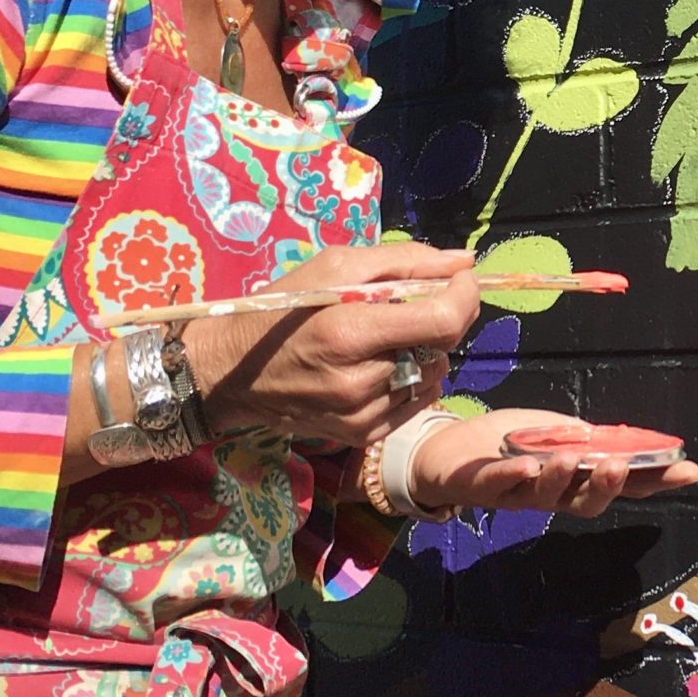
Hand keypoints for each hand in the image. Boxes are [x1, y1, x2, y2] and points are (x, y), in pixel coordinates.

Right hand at [184, 244, 478, 447]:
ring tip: (384, 338)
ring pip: (433, 376)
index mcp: (351, 330)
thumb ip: (405, 261)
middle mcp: (360, 380)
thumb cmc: (284, 308)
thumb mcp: (336, 266)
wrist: (232, 372)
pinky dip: (412, 379)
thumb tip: (464, 262)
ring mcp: (362, 415)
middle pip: (442, 348)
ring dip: (425, 352)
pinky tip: (380, 365)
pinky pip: (416, 402)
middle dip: (440, 320)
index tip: (461, 279)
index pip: (443, 321)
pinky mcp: (363, 435)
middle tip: (408, 306)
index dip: (465, 296)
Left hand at [410, 407, 697, 520]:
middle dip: (606, 486)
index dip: (655, 481)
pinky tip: (524, 464)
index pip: (622, 484)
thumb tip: (627, 442)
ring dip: (559, 478)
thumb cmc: (506, 443)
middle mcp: (550, 495)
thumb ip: (584, 440)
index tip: (689, 471)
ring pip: (543, 497)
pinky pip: (497, 485)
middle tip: (621, 467)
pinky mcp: (480, 487)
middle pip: (585, 503)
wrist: (445, 451)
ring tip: (569, 458)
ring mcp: (515, 495)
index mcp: (574, 480)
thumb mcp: (553, 433)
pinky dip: (510, 476)